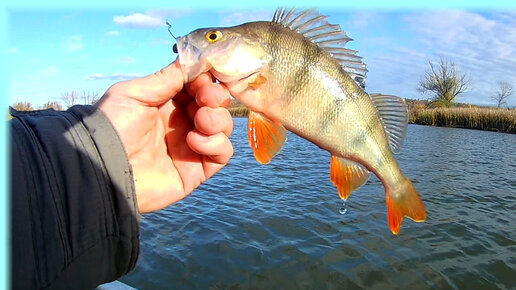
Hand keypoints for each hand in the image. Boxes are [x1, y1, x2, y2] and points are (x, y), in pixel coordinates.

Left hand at [96, 60, 232, 212]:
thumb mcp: (134, 94)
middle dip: (216, 96)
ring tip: (201, 120)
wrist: (104, 168)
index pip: (199, 86)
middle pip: (216, 104)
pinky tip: (194, 141)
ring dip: (217, 119)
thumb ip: (165, 78)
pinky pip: (222, 153)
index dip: (206, 79)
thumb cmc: (113, 128)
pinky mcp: (197, 170)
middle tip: (206, 98)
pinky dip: (215, 144)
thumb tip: (191, 58)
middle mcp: (183, 123)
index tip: (206, 75)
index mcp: (167, 103)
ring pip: (223, 126)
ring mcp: (192, 146)